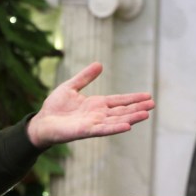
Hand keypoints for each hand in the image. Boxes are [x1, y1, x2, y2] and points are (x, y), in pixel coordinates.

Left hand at [26, 62, 154, 147]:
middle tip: (153, 104)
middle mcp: (98, 115)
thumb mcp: (71, 86)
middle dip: (137, 108)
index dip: (133, 98)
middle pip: (122, 111)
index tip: (148, 96)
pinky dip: (115, 128)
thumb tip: (99, 64)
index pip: (119, 100)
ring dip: (131, 118)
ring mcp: (93, 124)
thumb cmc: (55, 107)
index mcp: (97, 104)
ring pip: (117, 120)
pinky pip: (103, 130)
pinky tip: (128, 126)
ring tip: (146, 114)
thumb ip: (85, 77)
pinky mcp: (85, 131)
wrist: (41, 122)